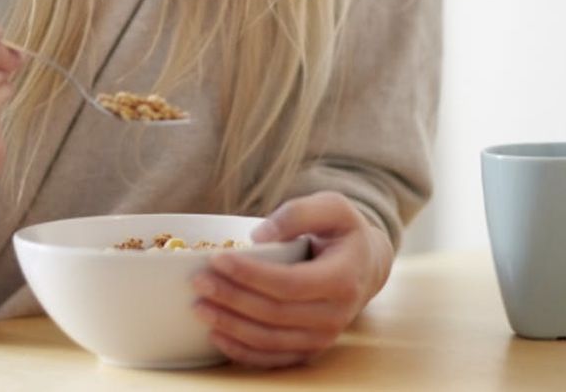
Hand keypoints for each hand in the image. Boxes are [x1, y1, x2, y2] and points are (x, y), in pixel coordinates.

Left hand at [191, 190, 393, 367]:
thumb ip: (297, 214)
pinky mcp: (311, 349)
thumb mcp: (331, 206)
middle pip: (275, 314)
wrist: (366, 264)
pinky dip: (243, 352)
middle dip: (232, 299)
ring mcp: (323, 337)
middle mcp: (335, 315)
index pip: (289, 283)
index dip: (250, 275)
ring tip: (200, 308)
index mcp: (341, 279)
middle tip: (198, 282)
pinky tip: (217, 337)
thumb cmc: (343, 230)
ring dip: (232, 327)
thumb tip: (259, 236)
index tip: (217, 259)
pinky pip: (274, 358)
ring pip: (270, 341)